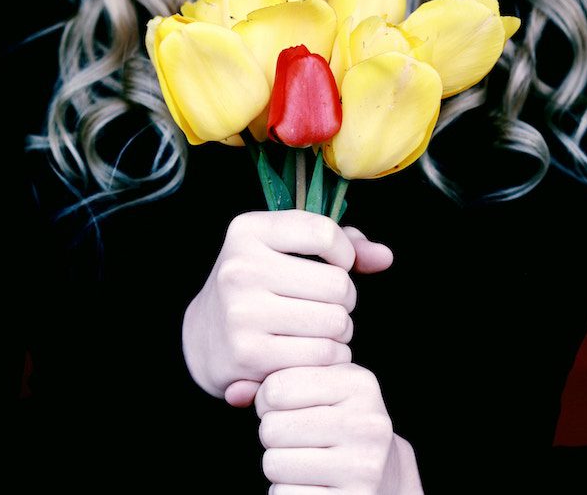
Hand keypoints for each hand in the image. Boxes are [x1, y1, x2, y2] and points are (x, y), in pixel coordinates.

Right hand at [182, 210, 393, 406]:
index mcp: (248, 231)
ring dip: (340, 331)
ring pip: (335, 322)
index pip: (324, 233)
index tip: (335, 266)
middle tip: (325, 306)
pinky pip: (323, 354)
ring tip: (319, 329)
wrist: (203, 339)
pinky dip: (330, 356)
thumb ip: (342, 245)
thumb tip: (384, 257)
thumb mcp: (288, 251)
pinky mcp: (249, 353)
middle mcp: (240, 267)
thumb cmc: (258, 287)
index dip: (344, 254)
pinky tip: (312, 351)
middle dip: (344, 300)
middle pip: (338, 285)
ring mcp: (242, 311)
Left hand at [256, 363, 423, 494]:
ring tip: (307, 461)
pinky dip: (287, 491)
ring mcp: (362, 468)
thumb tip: (234, 394)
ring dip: (280, 465)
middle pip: (271, 427)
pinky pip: (284, 494)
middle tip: (299, 440)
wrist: (381, 474)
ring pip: (274, 463)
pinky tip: (312, 484)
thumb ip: (275, 382)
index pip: (276, 387)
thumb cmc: (336, 425)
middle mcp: (367, 424)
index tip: (290, 408)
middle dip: (274, 436)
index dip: (269, 401)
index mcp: (360, 385)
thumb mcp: (319, 390)